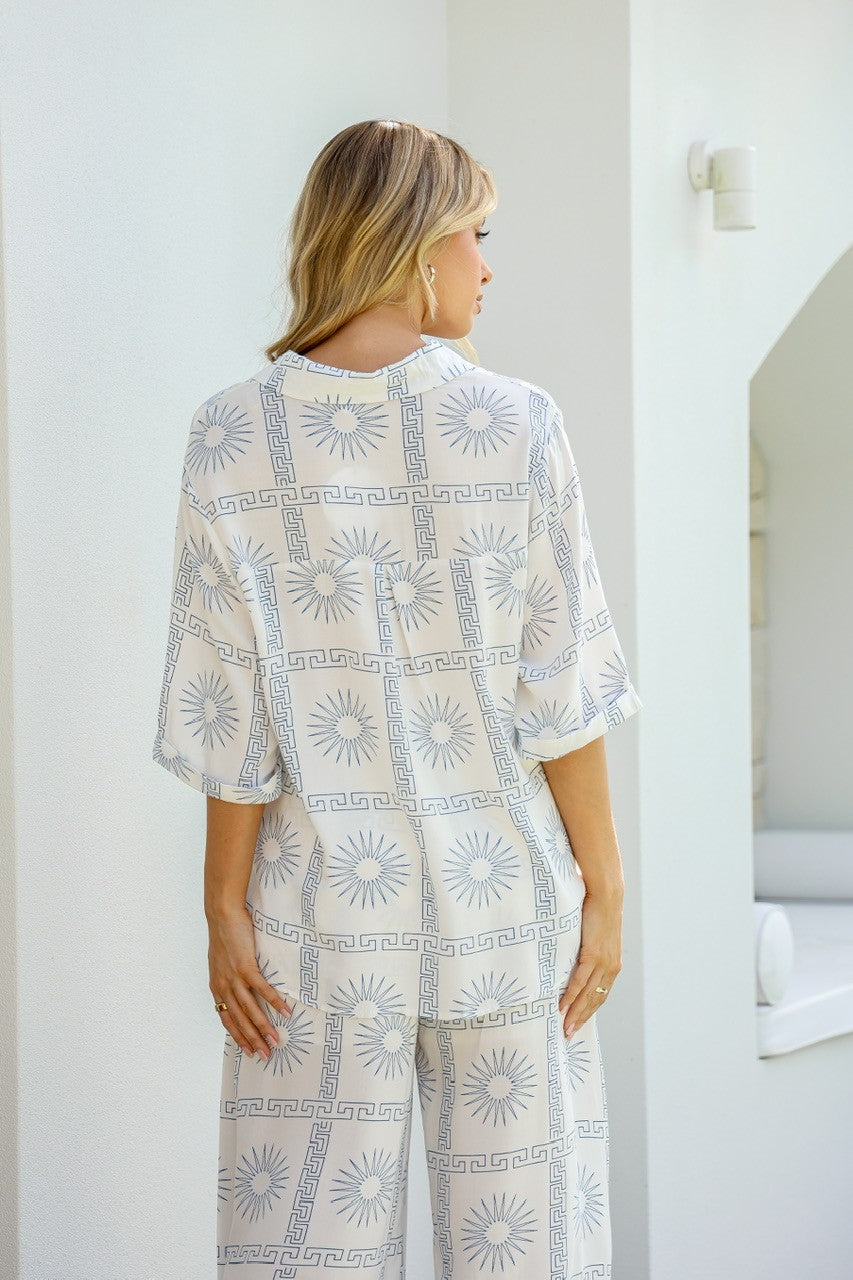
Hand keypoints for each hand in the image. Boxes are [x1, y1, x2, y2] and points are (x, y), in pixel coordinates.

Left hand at [208, 903, 290, 1058]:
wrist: (222, 915)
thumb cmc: (224, 936)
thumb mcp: (220, 962)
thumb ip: (227, 978)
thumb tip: (237, 989)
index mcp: (217, 987)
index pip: (227, 1019)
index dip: (238, 1037)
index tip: (248, 1051)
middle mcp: (224, 987)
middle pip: (240, 1020)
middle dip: (252, 1040)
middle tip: (265, 1055)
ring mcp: (235, 978)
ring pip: (250, 1010)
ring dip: (263, 1028)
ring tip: (275, 1041)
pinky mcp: (246, 967)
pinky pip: (262, 989)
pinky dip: (274, 1002)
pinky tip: (285, 1012)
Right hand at [558, 890, 621, 1038]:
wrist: (606, 894)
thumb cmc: (597, 911)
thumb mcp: (596, 936)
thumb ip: (588, 950)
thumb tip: (574, 958)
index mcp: (612, 966)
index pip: (600, 994)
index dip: (589, 1011)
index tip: (578, 1024)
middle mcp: (610, 968)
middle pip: (595, 1000)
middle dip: (582, 1019)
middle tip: (569, 1035)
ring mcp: (603, 962)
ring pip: (588, 995)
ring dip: (576, 1014)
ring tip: (565, 1028)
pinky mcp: (593, 954)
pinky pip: (580, 980)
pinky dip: (571, 996)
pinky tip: (563, 1006)